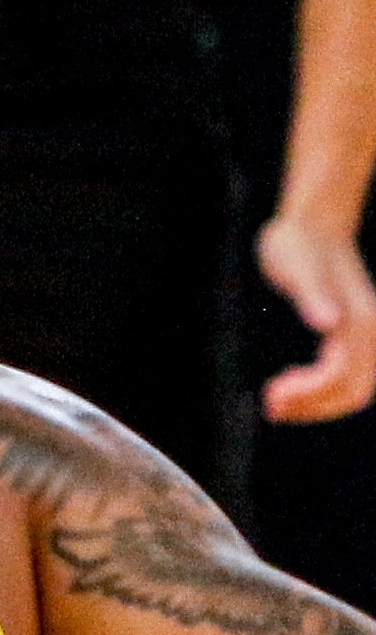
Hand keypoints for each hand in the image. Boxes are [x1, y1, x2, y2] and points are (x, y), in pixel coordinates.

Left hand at [258, 210, 375, 421]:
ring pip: (356, 389)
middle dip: (314, 407)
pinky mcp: (354, 335)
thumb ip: (312, 295)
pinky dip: (325, 392)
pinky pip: (350, 377)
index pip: (341, 376)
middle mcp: (371, 330)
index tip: (271, 396)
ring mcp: (366, 334)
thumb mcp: (296, 267)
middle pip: (354, 391)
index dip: (309, 394)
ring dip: (319, 405)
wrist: (311, 227)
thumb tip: (329, 324)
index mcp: (360, 319)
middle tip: (270, 407)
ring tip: (277, 403)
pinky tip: (291, 387)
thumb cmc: (298, 244)